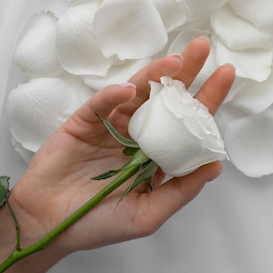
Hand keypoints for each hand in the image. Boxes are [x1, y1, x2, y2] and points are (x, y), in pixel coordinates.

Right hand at [10, 37, 234, 254]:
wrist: (47, 224)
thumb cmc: (98, 224)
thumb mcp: (147, 214)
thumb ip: (181, 190)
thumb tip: (216, 164)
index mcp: (156, 155)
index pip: (187, 122)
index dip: (207, 98)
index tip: (225, 74)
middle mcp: (138, 134)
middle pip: (166, 98)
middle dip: (185, 73)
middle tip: (202, 48)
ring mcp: (111, 125)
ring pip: (137, 93)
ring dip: (155, 74)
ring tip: (175, 61)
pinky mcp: (85, 121)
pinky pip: (101, 103)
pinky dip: (114, 95)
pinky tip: (129, 90)